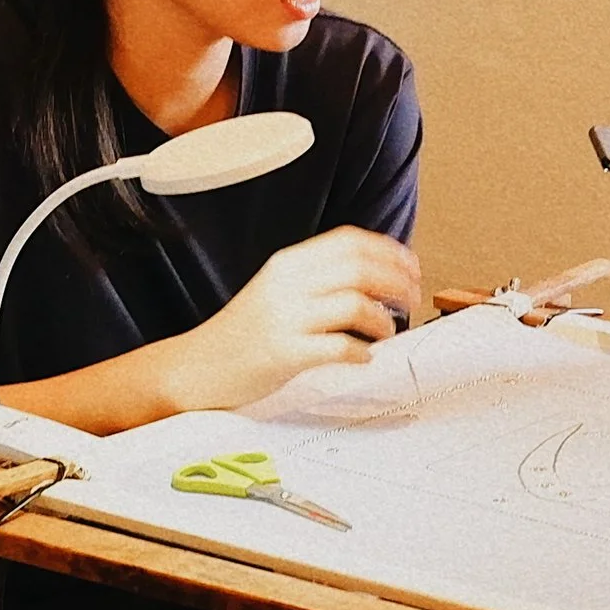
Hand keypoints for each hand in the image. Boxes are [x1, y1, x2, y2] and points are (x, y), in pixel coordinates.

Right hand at [174, 227, 422, 407]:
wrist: (198, 367)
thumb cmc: (243, 333)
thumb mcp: (277, 289)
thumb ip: (317, 278)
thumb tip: (375, 275)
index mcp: (288, 264)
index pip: (349, 242)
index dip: (389, 251)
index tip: (411, 266)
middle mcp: (287, 284)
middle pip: (359, 268)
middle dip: (397, 282)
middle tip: (411, 299)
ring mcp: (285, 318)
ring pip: (355, 305)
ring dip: (383, 320)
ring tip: (386, 332)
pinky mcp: (284, 353)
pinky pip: (338, 347)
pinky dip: (361, 352)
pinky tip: (364, 357)